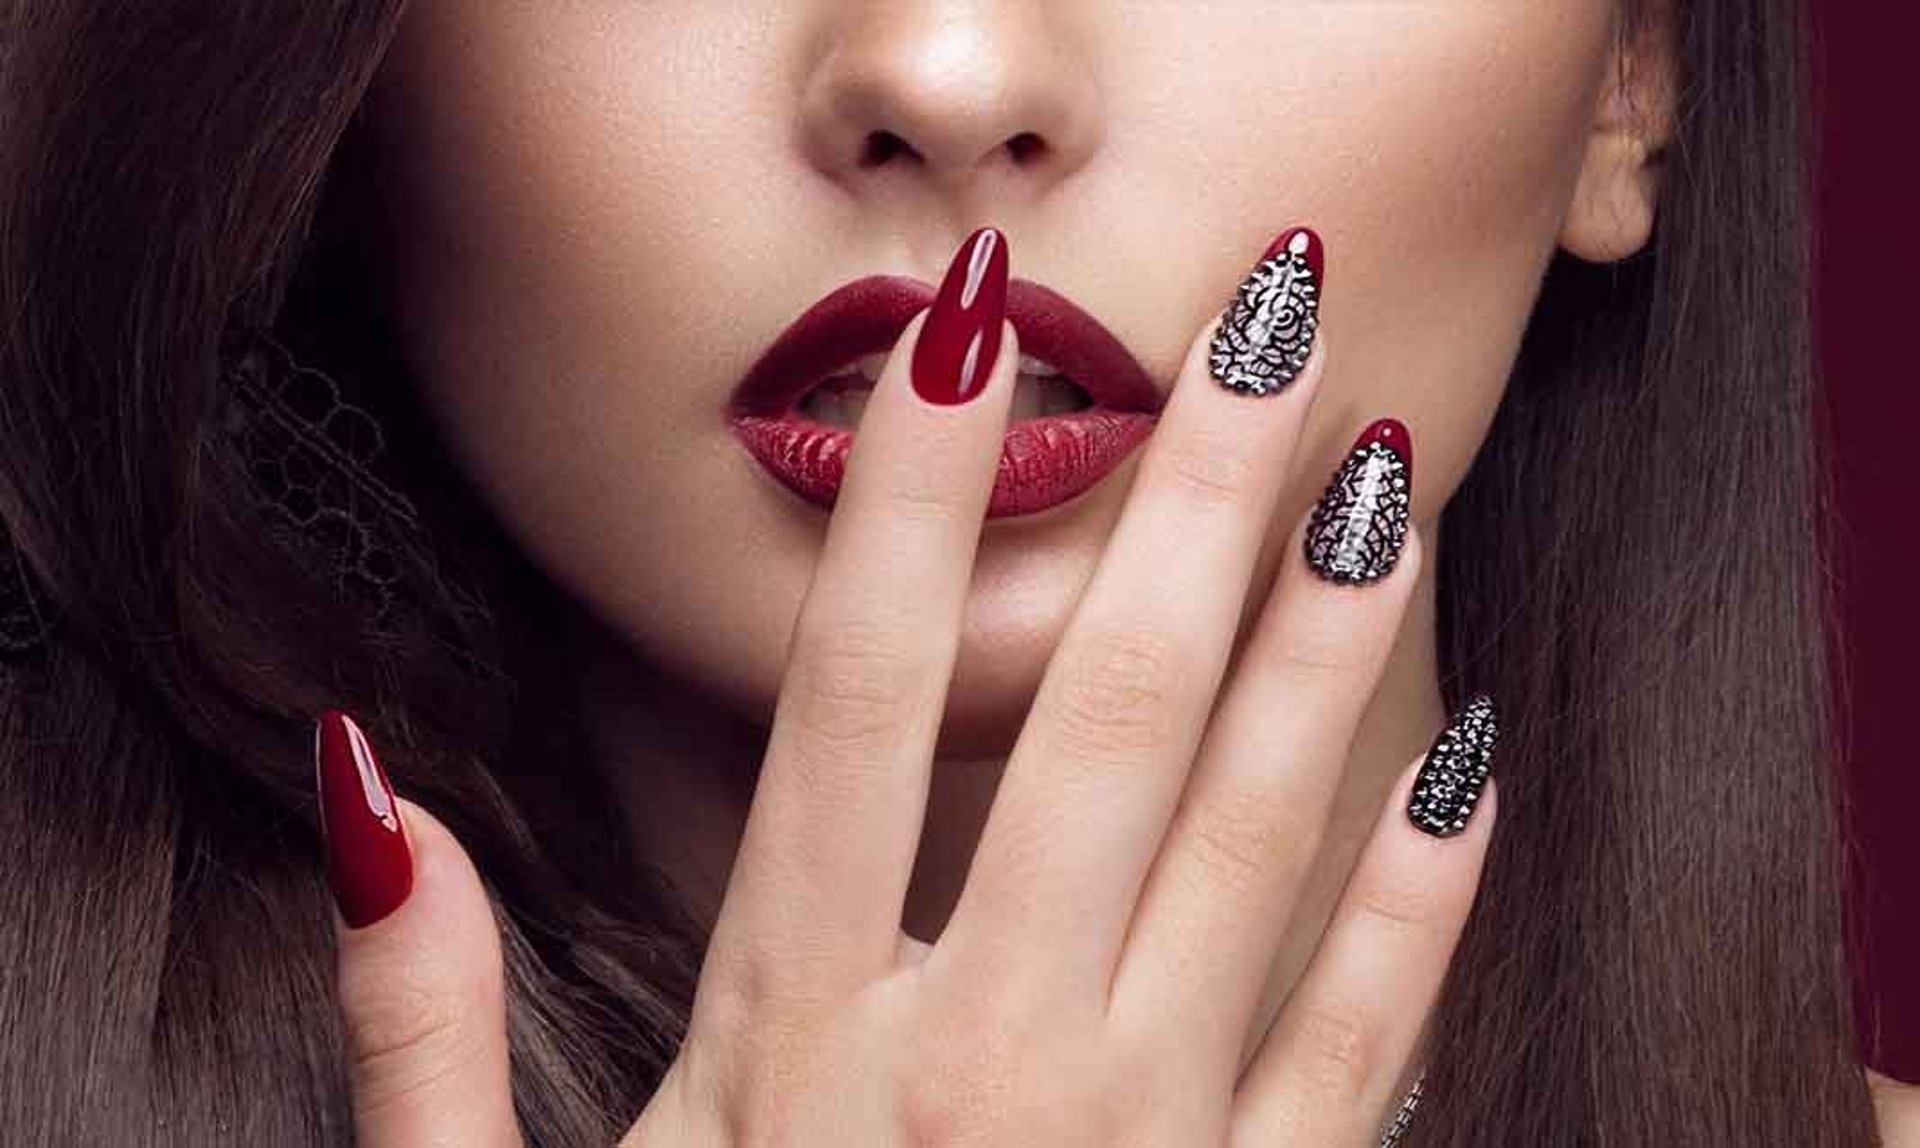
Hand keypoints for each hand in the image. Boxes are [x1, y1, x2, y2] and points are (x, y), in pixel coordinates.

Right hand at [318, 227, 1498, 1145]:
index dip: (896, 509)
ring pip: (1248, 845)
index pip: (845, 704)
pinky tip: (1466, 759)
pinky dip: (1416, 904)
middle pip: (1089, 721)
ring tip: (1381, 469)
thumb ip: (427, 1028)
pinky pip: (1359, 1052)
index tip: (954, 337)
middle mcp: (980, 1068)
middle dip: (1179, 500)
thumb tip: (380, 801)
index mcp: (796, 1043)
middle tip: (1262, 313)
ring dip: (1320, 642)